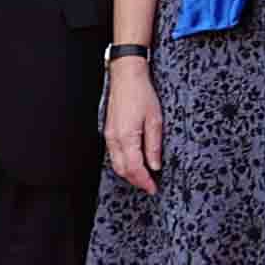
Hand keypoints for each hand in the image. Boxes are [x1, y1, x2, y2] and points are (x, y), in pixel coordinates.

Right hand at [103, 58, 165, 189]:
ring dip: (129, 174)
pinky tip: (134, 162)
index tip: (154, 188)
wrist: (126, 76)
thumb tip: (155, 165)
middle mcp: (114, 139)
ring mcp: (109, 135)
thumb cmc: (141, 93)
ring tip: (144, 177)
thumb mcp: (155, 120)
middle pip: (122, 170)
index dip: (144, 181)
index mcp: (126, 137)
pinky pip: (114, 154)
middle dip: (136, 181)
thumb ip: (154, 145)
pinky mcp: (109, 131)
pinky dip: (123, 163)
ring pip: (116, 163)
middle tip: (150, 186)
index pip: (134, 168)